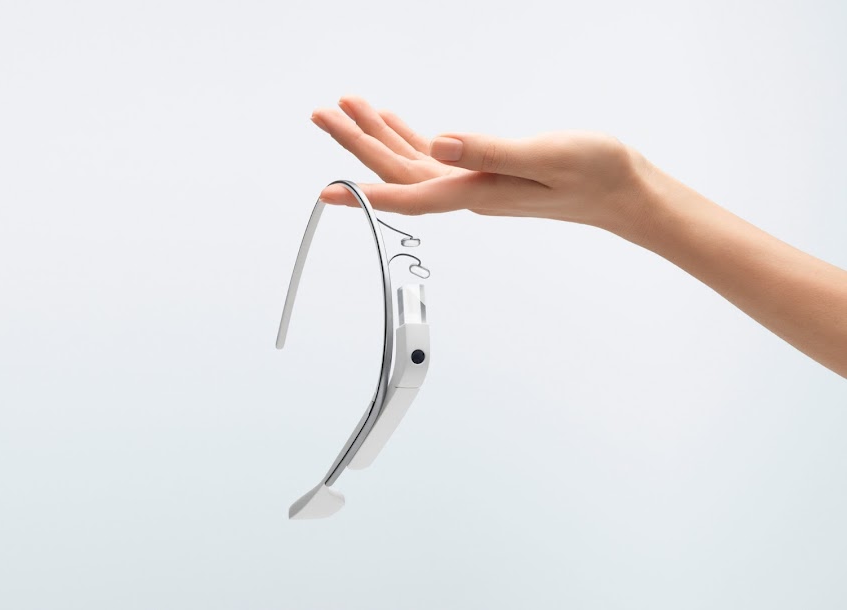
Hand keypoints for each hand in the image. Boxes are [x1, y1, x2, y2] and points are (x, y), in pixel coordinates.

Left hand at [311, 96, 653, 237]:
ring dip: (380, 136)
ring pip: (414, 162)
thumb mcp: (543, 155)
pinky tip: (397, 122)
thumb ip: (488, 151)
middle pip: (399, 172)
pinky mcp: (487, 173)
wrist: (624, 191)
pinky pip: (437, 158)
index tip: (325, 191)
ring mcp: (475, 184)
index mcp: (476, 191)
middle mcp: (468, 192)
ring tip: (350, 106)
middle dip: (358, 143)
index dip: (362, 193)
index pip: (407, 194)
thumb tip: (439, 144)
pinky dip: (411, 137)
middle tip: (324, 114)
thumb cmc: (595, 173)